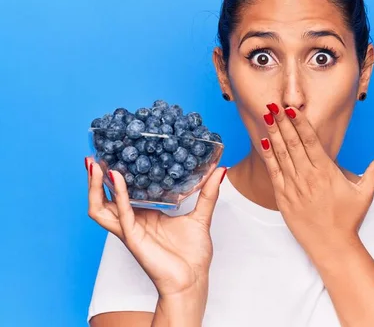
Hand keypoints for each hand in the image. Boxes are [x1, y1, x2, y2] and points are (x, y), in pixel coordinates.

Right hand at [85, 156, 226, 297]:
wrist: (192, 280)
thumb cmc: (192, 254)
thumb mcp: (201, 216)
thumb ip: (208, 193)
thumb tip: (219, 170)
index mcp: (144, 215)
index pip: (122, 193)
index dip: (115, 176)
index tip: (113, 154)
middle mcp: (133, 221)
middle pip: (103, 199)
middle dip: (95, 180)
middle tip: (93, 157)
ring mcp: (130, 230)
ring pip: (101, 209)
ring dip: (94, 188)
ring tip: (94, 166)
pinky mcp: (133, 238)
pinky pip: (121, 215)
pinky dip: (118, 196)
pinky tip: (117, 179)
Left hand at [259, 103, 373, 255]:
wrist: (332, 246)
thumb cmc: (349, 219)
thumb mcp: (365, 193)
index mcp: (326, 172)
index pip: (310, 141)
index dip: (299, 123)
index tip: (291, 108)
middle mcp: (308, 177)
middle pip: (293, 143)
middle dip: (282, 122)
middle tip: (274, 103)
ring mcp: (294, 187)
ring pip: (281, 155)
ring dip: (273, 134)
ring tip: (267, 115)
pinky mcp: (283, 198)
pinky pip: (274, 172)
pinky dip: (268, 156)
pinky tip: (263, 141)